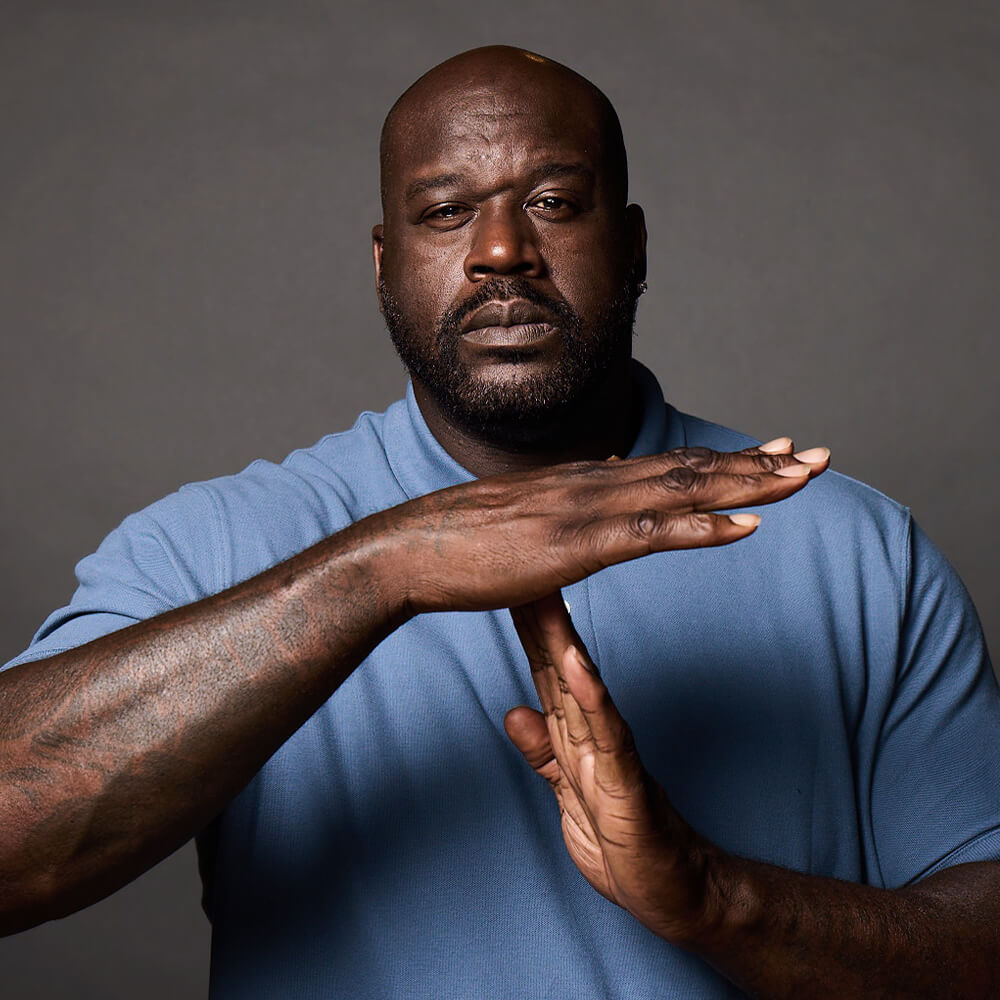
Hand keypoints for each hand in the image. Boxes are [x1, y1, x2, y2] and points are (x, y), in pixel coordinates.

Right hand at [374, 439, 828, 615]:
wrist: (410, 550)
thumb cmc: (459, 545)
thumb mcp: (522, 526)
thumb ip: (563, 516)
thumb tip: (593, 514)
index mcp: (584, 482)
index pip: (668, 466)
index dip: (725, 461)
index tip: (771, 455)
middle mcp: (593, 484)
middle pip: (691, 468)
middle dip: (758, 464)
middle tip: (816, 456)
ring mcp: (585, 511)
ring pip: (683, 491)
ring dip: (749, 484)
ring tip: (803, 479)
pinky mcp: (574, 544)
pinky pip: (652, 533)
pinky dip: (704, 527)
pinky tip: (747, 526)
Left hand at [505, 592, 709, 941]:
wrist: (671, 888)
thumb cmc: (623, 837)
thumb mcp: (567, 792)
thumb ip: (543, 753)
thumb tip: (514, 711)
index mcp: (578, 734)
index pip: (548, 671)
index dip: (525, 629)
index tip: (507, 584)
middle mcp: (595, 732)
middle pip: (560, 665)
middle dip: (538, 615)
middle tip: (522, 563)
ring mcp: (612, 753)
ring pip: (582, 687)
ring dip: (562, 640)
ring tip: (546, 595)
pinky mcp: (626, 780)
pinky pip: (608, 734)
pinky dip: (592, 696)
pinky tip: (578, 662)